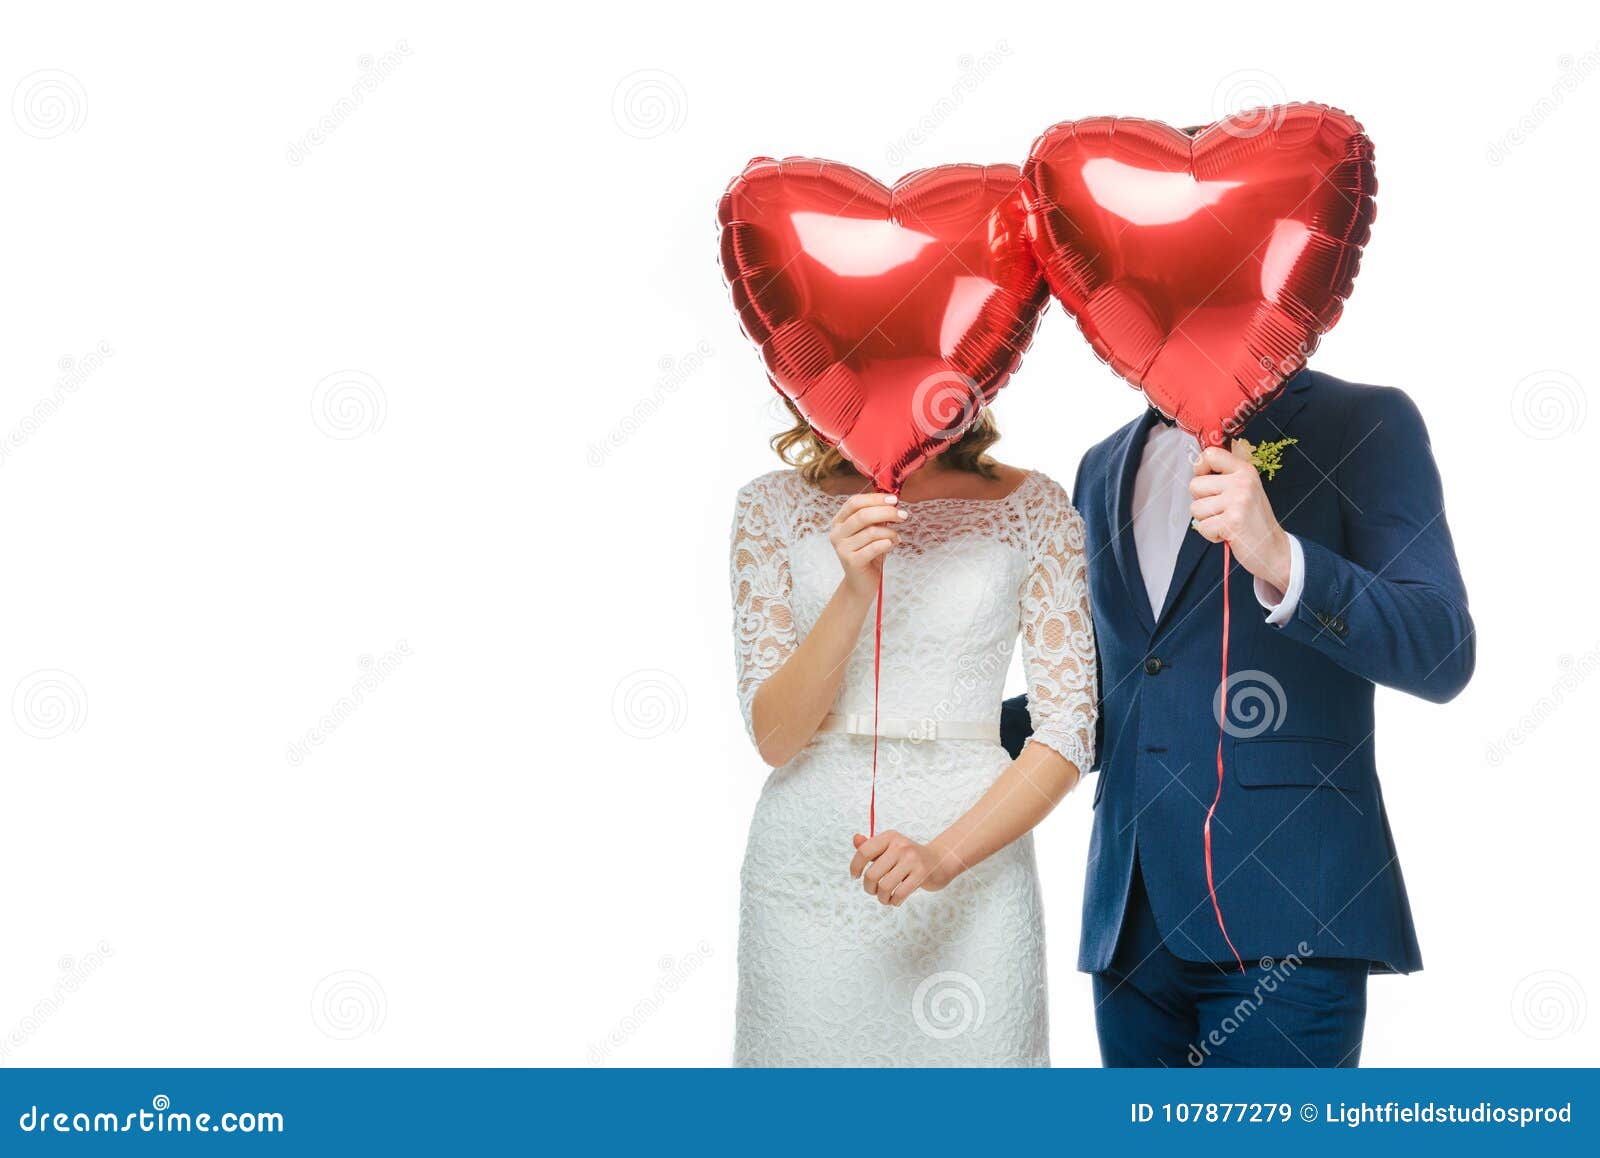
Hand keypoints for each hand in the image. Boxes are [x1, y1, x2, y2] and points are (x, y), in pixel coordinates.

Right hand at [829, 492, 906, 600]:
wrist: (861, 583)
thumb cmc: (868, 553)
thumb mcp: (871, 531)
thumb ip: (876, 517)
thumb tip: (892, 502)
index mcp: (839, 521)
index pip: (855, 502)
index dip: (875, 498)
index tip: (894, 499)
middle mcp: (837, 533)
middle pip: (863, 515)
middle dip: (886, 512)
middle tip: (903, 515)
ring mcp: (842, 548)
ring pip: (871, 532)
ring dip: (890, 532)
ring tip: (896, 538)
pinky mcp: (851, 562)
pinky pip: (873, 548)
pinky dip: (887, 544)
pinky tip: (891, 545)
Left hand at [849, 830, 960, 905]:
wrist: (940, 860)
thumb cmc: (909, 856)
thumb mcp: (891, 847)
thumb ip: (871, 845)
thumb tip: (856, 839)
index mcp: (889, 837)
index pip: (864, 852)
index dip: (855, 867)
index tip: (855, 877)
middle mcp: (900, 845)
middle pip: (872, 874)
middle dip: (869, 888)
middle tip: (873, 891)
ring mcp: (912, 859)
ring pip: (884, 887)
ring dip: (881, 897)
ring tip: (884, 897)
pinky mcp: (922, 873)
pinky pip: (899, 894)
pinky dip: (894, 901)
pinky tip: (895, 900)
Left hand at [1189, 443, 1291, 591]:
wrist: (1273, 549)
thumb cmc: (1253, 520)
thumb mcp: (1245, 489)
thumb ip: (1225, 476)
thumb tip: (1197, 461)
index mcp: (1245, 470)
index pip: (1210, 454)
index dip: (1200, 468)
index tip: (1208, 481)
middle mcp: (1242, 482)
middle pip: (1195, 485)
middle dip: (1202, 502)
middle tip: (1222, 510)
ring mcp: (1238, 501)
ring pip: (1195, 508)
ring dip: (1206, 520)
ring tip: (1226, 522)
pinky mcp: (1232, 521)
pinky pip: (1201, 527)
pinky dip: (1211, 535)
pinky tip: (1228, 533)